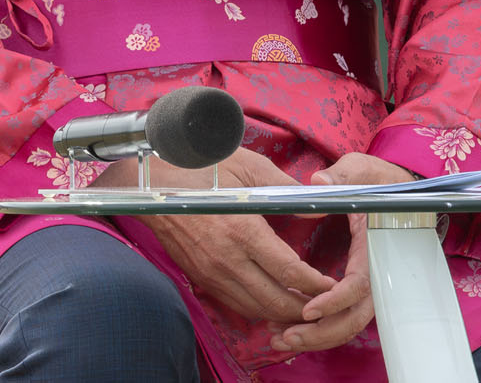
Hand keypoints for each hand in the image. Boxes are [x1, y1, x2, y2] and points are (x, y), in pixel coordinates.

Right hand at [94, 147, 338, 326]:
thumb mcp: (247, 166)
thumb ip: (286, 188)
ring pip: (254, 308)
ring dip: (281, 312)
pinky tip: (271, 301)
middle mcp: (227, 259)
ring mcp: (211, 272)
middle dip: (304, 308)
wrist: (149, 186)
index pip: (288, 271)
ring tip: (303, 305)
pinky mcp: (200, 277)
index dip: (315, 283)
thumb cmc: (200, 168)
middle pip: (274, 300)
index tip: (331, 282)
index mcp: (243, 230)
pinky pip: (234, 304)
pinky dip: (257, 309)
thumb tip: (318, 203)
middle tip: (324, 302)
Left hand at [272, 152, 419, 353]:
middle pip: (354, 317)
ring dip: (316, 336)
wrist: (397, 190)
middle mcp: (376, 271)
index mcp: (376, 246)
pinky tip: (289, 330)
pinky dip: (319, 329)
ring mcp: (368, 282)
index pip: (360, 285)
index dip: (335, 301)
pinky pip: (342, 317)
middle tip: (286, 337)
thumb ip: (342, 175)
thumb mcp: (361, 169)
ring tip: (280, 339)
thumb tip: (319, 182)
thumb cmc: (379, 180)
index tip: (308, 309)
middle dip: (322, 333)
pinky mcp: (357, 288)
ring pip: (347, 323)